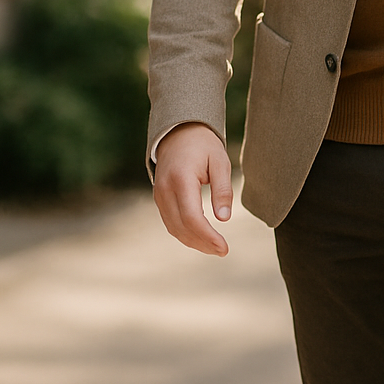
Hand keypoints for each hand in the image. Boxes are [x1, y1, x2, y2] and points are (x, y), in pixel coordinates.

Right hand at [153, 123, 233, 255]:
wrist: (178, 133)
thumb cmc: (203, 146)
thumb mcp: (220, 161)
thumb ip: (223, 189)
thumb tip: (224, 218)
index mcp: (181, 179)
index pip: (192, 218)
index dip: (208, 237)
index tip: (224, 247)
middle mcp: (165, 189)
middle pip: (181, 227)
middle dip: (203, 244)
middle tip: (223, 251)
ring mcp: (159, 195)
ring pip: (174, 229)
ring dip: (194, 242)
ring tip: (215, 248)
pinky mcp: (159, 199)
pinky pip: (171, 223)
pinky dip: (186, 234)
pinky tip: (202, 238)